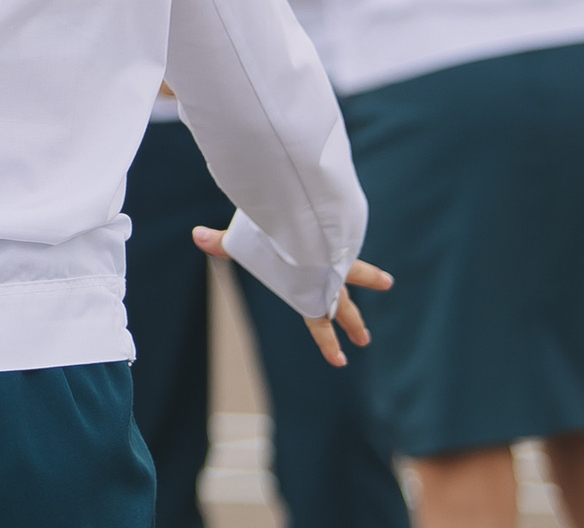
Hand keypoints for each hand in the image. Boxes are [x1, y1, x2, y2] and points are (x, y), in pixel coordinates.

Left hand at [193, 228, 392, 366]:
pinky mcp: (342, 239)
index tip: (341, 361)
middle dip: (353, 324)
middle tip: (364, 340)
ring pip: (357, 272)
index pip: (317, 322)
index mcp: (305, 290)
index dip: (328, 342)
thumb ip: (221, 242)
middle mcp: (326, 279)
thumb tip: (196, 235)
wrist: (306, 220)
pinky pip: (350, 244)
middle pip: (343, 307)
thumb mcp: (243, 242)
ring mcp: (337, 260)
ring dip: (371, 278)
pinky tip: (360, 240)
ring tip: (387, 282)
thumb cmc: (271, 238)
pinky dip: (354, 246)